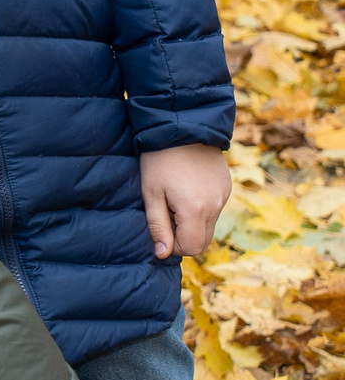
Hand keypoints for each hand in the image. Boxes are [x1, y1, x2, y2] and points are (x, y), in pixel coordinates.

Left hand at [141, 144, 231, 258]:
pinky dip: (202, 208)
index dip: (174, 245)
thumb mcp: (151, 193)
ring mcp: (224, 196)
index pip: (191, 248)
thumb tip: (162, 254)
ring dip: (193, 222)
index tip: (160, 228)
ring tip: (174, 198)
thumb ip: (157, 226)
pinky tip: (186, 188)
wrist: (182, 125)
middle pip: (204, 240)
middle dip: (184, 236)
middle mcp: (216, 206)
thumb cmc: (159, 160)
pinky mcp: (227, 187)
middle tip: (166, 214)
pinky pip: (215, 209)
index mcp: (196, 210)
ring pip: (210, 225)